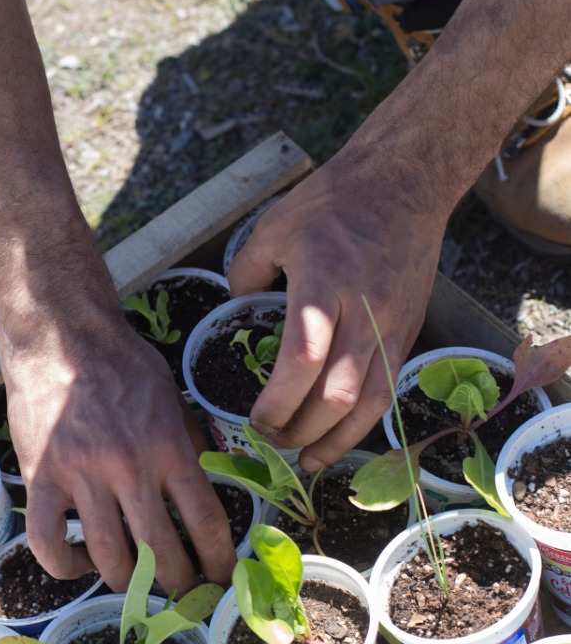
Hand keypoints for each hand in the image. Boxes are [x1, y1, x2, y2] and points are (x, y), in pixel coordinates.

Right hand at [0, 311, 237, 595]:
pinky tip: (82, 562)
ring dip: (130, 584)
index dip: (219, 561)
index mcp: (169, 446)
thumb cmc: (122, 363)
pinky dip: (66, 566)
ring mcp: (81, 475)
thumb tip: (210, 493)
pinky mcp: (40, 478)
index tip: (222, 579)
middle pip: (162, 551)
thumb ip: (190, 446)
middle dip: (180, 584)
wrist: (59, 335)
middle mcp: (128, 466)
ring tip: (139, 586)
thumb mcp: (172, 398)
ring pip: (109, 557)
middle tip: (184, 593)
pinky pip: (48, 543)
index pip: (205, 520)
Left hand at [228, 145, 448, 468]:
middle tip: (271, 442)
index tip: (255, 419)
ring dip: (337, 440)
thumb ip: (246, 272)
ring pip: (370, 403)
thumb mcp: (274, 226)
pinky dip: (362, 423)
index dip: (278, 400)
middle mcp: (363, 312)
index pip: (302, 359)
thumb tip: (235, 308)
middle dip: (301, 429)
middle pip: (337, 393)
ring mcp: (391, 326)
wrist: (406, 184)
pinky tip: (339, 437)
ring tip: (306, 460)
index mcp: (324, 283)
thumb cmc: (335, 201)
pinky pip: (387, 391)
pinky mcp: (408, 333)